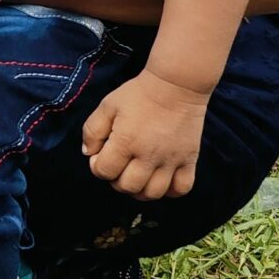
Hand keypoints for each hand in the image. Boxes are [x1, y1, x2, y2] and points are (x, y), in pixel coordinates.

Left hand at [80, 70, 209, 199]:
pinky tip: (161, 179)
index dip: (97, 166)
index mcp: (125, 141)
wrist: (176, 85)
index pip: (104, 171)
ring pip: (153, 193)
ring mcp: (171, 160)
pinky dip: (170, 191)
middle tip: (119, 165)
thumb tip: (88, 154)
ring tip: (137, 175)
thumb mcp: (107, 106)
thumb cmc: (138, 94)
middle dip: (116, 180)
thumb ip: (92, 130)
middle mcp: (148, 155)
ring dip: (140, 190)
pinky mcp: (189, 160)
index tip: (102, 155)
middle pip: (128, 187)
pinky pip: (182, 189)